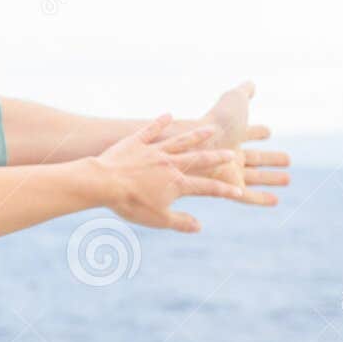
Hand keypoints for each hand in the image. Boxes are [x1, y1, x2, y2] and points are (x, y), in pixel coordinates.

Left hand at [92, 114, 251, 232]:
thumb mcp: (158, 219)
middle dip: (217, 158)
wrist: (103, 183)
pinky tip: (168, 114)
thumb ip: (180, 222)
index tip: (239, 191)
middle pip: (199, 159)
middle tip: (232, 153)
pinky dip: (160, 122)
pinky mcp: (135, 142)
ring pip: (180, 141)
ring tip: (211, 129)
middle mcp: (170, 164)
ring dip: (197, 135)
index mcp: (177, 183)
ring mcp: (153, 150)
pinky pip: (150, 130)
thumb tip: (200, 226)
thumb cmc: (130, 204)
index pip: (208, 187)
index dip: (225, 190)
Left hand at [190, 80, 290, 203]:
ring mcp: (226, 171)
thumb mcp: (234, 101)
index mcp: (229, 133)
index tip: (268, 131)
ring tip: (288, 179)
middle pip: (253, 157)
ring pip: (253, 177)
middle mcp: (227, 153)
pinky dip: (261, 199)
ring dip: (270, 178)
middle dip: (269, 158)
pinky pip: (247, 197)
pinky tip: (276, 201)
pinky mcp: (227, 189)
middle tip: (287, 159)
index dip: (257, 132)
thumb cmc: (215, 122)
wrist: (195, 146)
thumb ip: (244, 92)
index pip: (247, 133)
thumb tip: (251, 83)